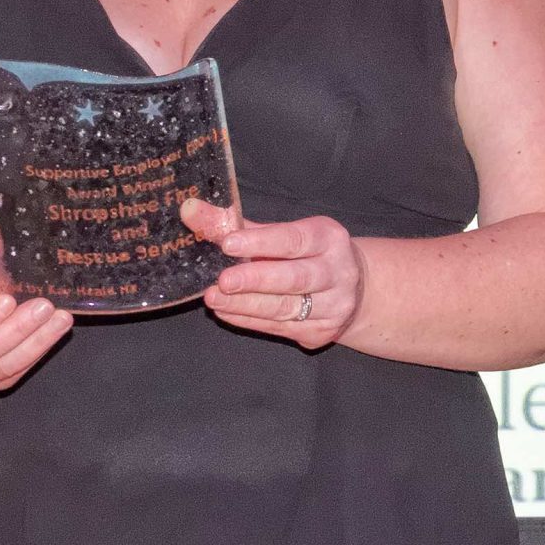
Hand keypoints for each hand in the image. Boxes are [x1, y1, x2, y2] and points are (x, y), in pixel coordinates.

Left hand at [184, 198, 364, 350]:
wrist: (354, 289)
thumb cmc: (307, 253)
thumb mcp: (282, 233)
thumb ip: (238, 225)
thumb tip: (191, 211)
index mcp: (329, 238)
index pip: (293, 240)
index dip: (260, 242)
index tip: (229, 244)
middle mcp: (337, 272)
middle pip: (293, 279)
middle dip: (254, 280)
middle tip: (222, 281)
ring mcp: (333, 307)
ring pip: (284, 308)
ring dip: (245, 304)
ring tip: (214, 299)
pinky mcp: (321, 333)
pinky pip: (279, 328)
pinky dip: (249, 319)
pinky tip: (227, 312)